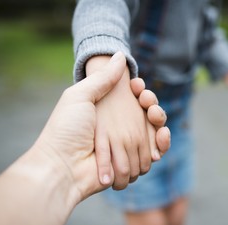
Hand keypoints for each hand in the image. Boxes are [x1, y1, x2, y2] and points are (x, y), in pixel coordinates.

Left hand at [35, 52, 169, 199]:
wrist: (63, 166)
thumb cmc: (67, 130)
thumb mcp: (79, 96)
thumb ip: (102, 78)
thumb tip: (119, 54)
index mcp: (108, 114)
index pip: (134, 100)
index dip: (141, 92)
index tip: (137, 86)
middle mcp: (120, 130)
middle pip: (148, 115)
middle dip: (152, 105)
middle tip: (145, 102)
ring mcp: (128, 147)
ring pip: (155, 131)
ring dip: (159, 120)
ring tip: (153, 115)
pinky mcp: (135, 163)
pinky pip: (156, 152)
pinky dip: (163, 142)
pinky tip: (162, 133)